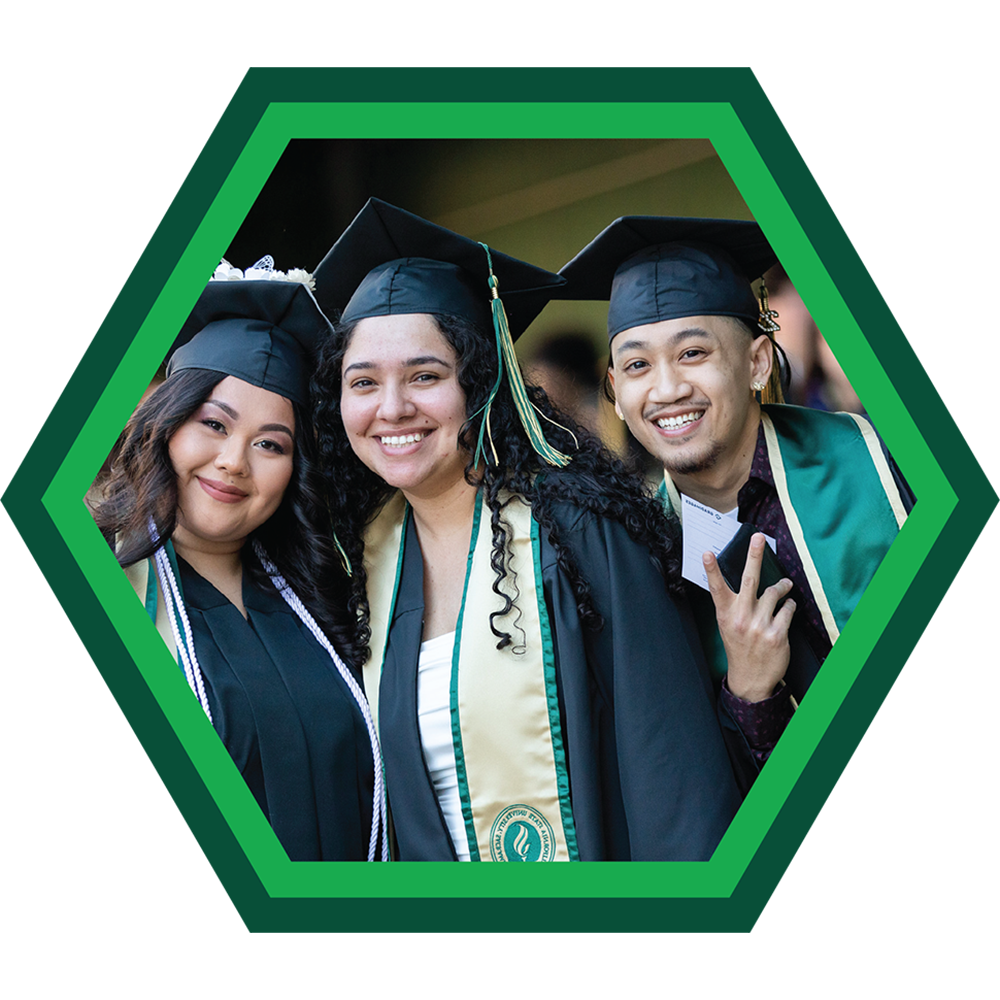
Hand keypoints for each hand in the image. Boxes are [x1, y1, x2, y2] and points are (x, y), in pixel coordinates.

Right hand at [703, 533, 794, 702]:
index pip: (717, 587)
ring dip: (782, 587)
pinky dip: (790, 605)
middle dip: (754, 556)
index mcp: (726, 614)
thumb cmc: (739, 646)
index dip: (712, 569)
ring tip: (785, 586)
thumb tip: (748, 579)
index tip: (707, 553)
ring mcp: (760, 626)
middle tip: (758, 538)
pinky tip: (788, 606)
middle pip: (749, 579)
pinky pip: (788, 609)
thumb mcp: (728, 625)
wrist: (750, 678)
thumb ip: (734, 604)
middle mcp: (741, 617)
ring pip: (775, 592)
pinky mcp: (777, 634)